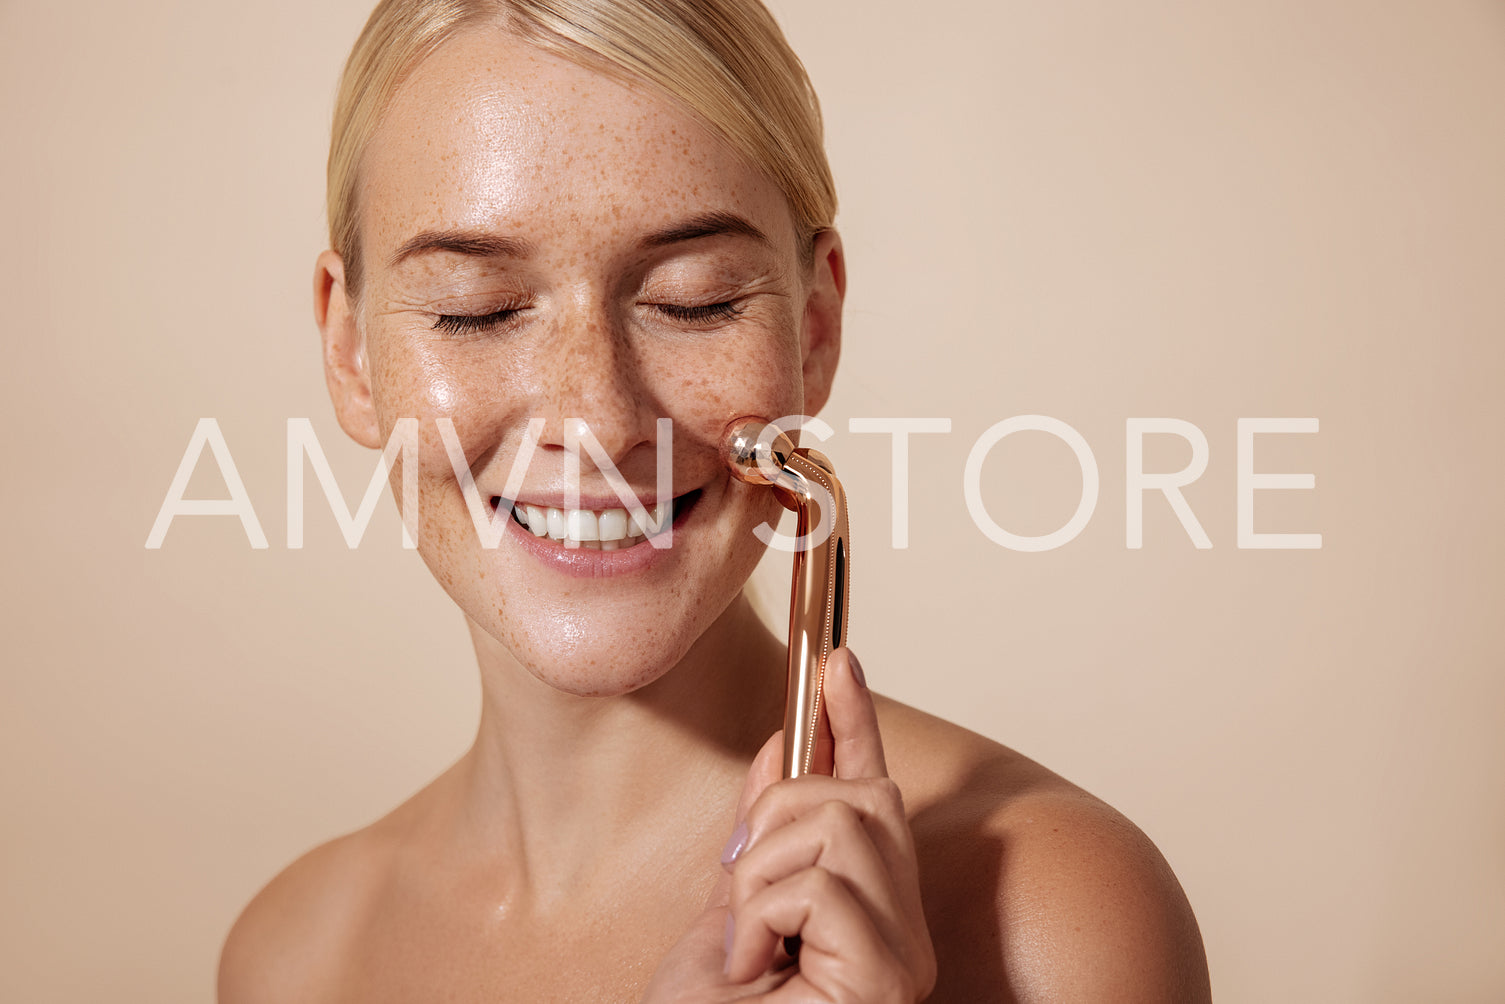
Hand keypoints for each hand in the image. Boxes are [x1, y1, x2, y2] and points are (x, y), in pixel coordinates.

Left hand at [643, 650, 936, 1002]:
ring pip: (837, 827)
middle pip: (860, 798)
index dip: (855, 722)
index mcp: (870, 913)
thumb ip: (762, 836)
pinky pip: (818, 884)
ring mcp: (902, 957)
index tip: (836, 658)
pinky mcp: (889, 978)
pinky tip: (756, 972)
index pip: (873, 792)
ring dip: (760, 876)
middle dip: (778, 816)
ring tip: (748, 951)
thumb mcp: (727, 912)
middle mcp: (902, 931)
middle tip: (740, 891)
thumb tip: (780, 744)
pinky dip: (763, 917)